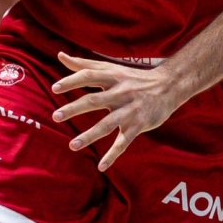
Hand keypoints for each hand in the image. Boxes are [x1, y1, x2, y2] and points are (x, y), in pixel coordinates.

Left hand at [50, 53, 187, 170]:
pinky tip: (101, 167)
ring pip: (107, 124)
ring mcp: (129, 110)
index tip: (55, 89)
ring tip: (72, 145)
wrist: (168, 87)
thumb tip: (60, 55)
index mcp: (112, 77)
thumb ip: (84, 64)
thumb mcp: (111, 68)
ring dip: (89, 135)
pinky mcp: (138, 125)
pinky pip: (123, 142)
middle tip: (56, 116)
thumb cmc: (133, 78)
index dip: (72, 81)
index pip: (89, 76)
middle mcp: (120, 93)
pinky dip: (113, 155)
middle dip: (75, 108)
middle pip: (94, 100)